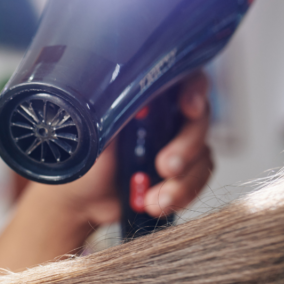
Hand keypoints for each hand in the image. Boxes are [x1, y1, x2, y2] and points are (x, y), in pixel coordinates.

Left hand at [37, 70, 213, 226]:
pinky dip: (181, 195)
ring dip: (182, 181)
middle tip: (166, 167)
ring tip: (155, 200)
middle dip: (186, 146)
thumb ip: (117, 113)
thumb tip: (134, 101)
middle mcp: (166, 117)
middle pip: (199, 120)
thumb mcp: (94, 132)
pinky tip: (156, 205)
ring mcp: (177, 145)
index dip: (194, 89)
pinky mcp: (182, 172)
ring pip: (203, 155)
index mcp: (146, 98)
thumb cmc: (82, 158)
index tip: (188, 108)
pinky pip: (198, 180)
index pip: (182, 79)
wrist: (80, 200)